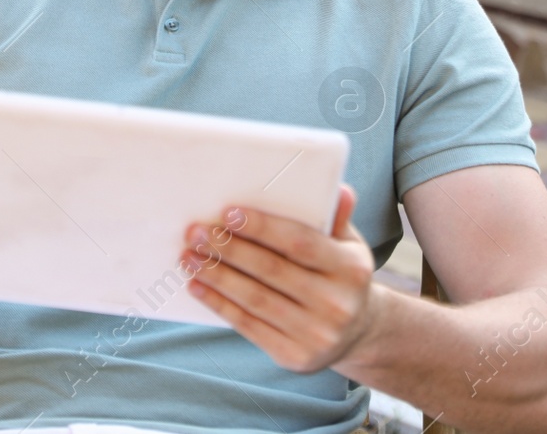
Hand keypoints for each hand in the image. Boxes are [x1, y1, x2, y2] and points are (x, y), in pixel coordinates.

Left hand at [181, 183, 380, 372]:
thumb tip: (338, 189)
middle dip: (228, 250)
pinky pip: (249, 326)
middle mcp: (337, 304)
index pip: (300, 243)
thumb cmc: (340, 275)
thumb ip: (336, 217)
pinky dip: (219, 305)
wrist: (357, 332)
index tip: (227, 213)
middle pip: (271, 271)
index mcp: (351, 269)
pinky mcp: (294, 356)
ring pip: (255, 299)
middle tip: (196, 232)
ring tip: (189, 257)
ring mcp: (317, 334)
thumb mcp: (348, 245)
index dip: (262, 228)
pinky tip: (198, 286)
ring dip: (216, 276)